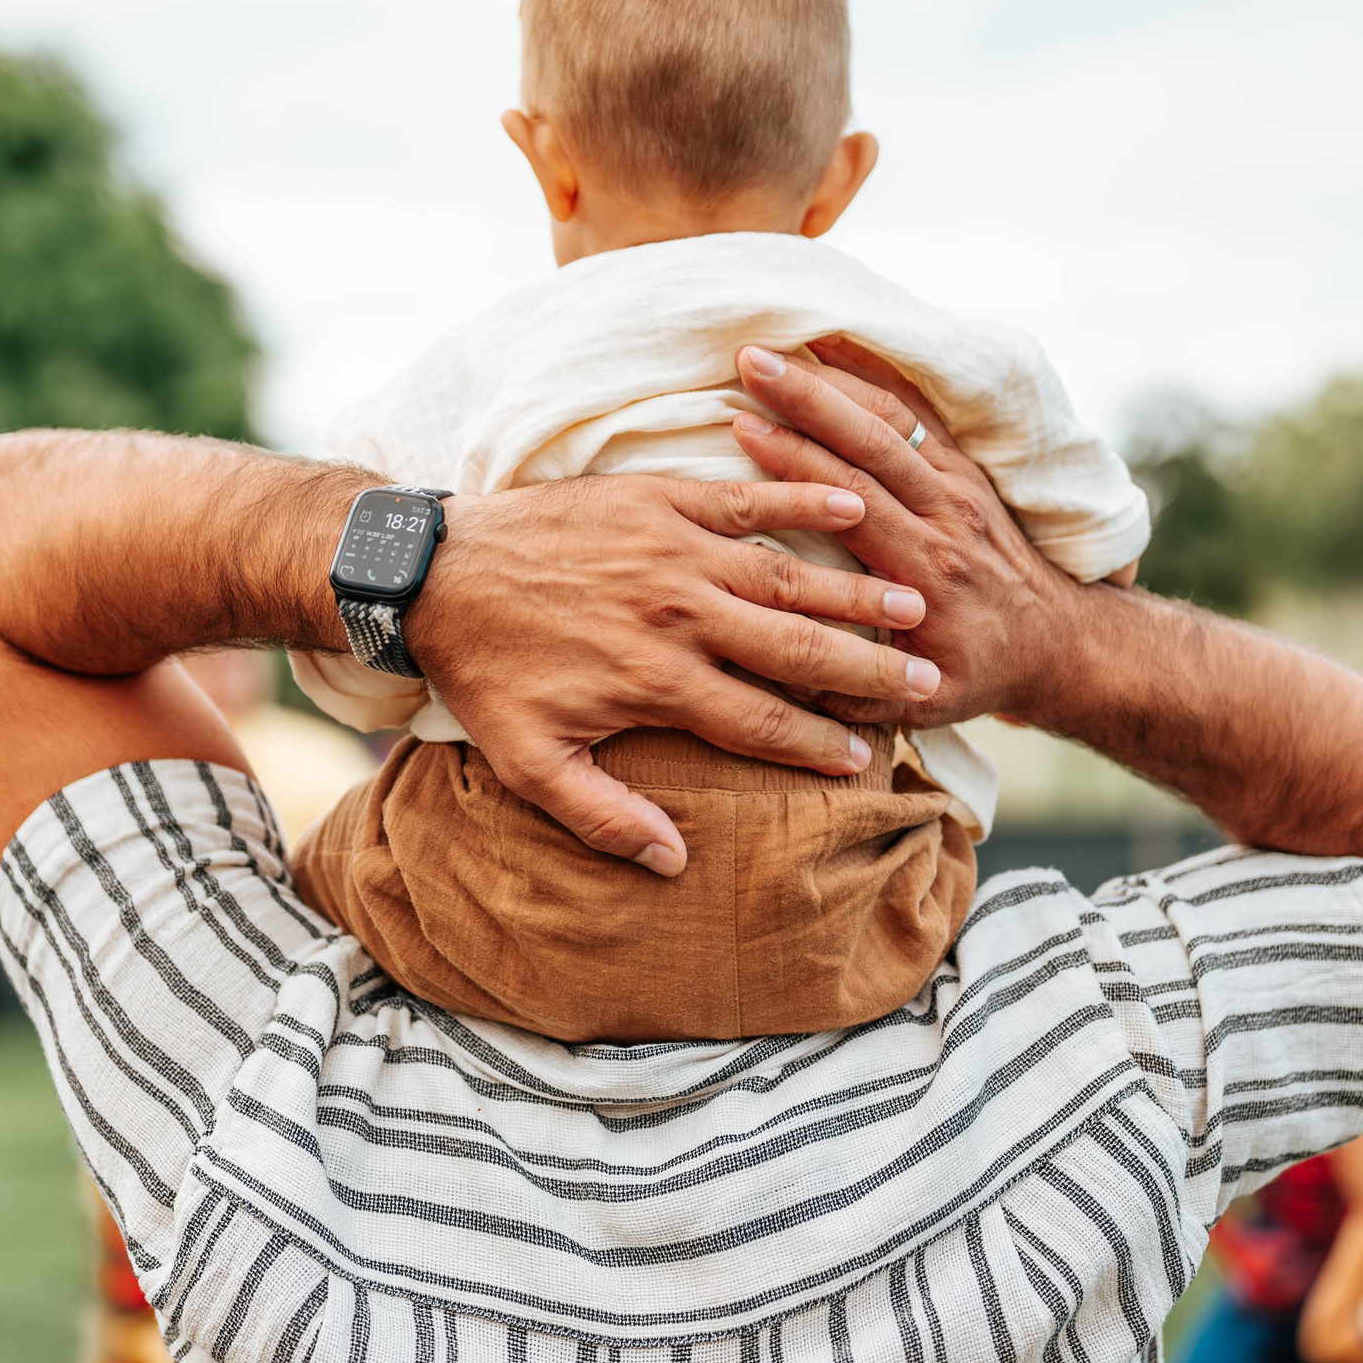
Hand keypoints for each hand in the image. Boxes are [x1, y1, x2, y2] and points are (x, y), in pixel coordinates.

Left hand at [406, 473, 941, 873]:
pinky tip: (851, 508)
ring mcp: (670, 551)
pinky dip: (799, 499)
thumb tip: (670, 863)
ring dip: (853, 594)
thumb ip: (602, 815)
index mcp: (654, 681)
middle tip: (927, 684)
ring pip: (785, 575)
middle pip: (794, 649)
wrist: (435, 572)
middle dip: (866, 672)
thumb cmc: (484, 671)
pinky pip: (743, 499)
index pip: (760, 721)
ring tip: (914, 608)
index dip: (817, 745)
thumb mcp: (527, 762)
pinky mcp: (656, 499)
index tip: (865, 762)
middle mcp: (676, 615)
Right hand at [728, 338, 1085, 727]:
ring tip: (778, 346)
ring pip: (897, 417)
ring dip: (835, 377)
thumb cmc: (975, 673)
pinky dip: (874, 376)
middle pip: (873, 443)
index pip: (855, 503)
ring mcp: (960, 487)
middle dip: (808, 397)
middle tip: (750, 361)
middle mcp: (946, 518)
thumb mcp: (914, 703)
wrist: (1059, 644)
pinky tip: (831, 346)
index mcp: (927, 573)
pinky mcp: (965, 470)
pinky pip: (918, 412)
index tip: (743, 428)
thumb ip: (849, 687)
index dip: (797, 463)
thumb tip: (775, 673)